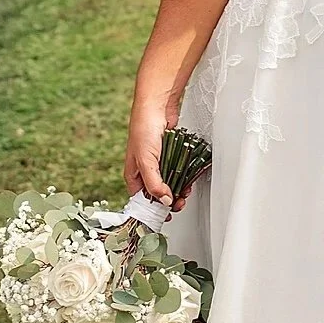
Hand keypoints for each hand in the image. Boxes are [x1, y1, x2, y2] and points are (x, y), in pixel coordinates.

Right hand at [124, 92, 178, 206]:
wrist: (156, 106)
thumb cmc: (143, 130)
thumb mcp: (146, 161)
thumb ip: (154, 183)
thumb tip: (164, 201)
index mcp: (134, 176)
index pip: (141, 200)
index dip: (153, 209)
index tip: (166, 216)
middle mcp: (145, 171)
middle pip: (158, 194)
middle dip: (170, 200)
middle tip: (179, 204)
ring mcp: (159, 164)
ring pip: (170, 183)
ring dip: (179, 190)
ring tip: (186, 193)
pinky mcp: (171, 157)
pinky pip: (178, 171)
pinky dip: (184, 177)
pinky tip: (189, 180)